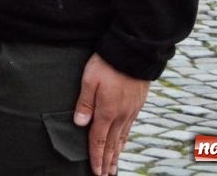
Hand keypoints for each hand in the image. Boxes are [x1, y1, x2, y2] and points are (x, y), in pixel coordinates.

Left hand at [73, 53, 150, 175]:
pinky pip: (129, 129)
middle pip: (112, 144)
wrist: (133, 53)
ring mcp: (130, 111)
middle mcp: (121, 115)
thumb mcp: (90, 80)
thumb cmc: (107, 64)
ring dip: (117, 154)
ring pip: (122, 138)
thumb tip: (80, 124)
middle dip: (107, 161)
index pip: (99, 140)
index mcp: (107, 111)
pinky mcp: (136, 105)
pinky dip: (125, 141)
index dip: (96, 157)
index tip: (95, 172)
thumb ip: (84, 103)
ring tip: (113, 167)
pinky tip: (123, 144)